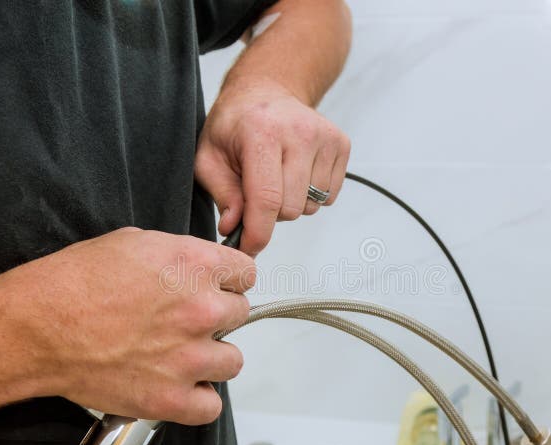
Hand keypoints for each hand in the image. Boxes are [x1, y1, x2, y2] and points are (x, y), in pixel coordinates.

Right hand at [6, 227, 254, 424]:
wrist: (37, 326)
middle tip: (183, 321)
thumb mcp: (134, 242)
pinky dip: (197, 400)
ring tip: (180, 355)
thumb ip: (180, 255)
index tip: (217, 288)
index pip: (246, 273)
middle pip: (241, 314)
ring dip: (211, 358)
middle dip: (216, 316)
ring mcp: (189, 356)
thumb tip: (198, 268)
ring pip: (233, 360)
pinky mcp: (171, 398)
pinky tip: (178, 386)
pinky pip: (211, 406)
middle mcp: (201, 309)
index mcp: (195, 265)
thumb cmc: (74, 282)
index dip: (229, 280)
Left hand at [195, 77, 350, 255]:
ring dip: (292, 203)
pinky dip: (310, 194)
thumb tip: (233, 227)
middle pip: (290, 209)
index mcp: (262, 132)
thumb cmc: (235, 125)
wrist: (266, 91)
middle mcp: (299, 132)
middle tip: (257, 190)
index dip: (258, 233)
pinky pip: (329, 196)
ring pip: (311, 206)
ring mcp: (325, 137)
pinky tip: (295, 172)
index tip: (249, 248)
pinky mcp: (341, 144)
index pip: (266, 199)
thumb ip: (221, 194)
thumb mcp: (209, 157)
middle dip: (270, 214)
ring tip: (277, 177)